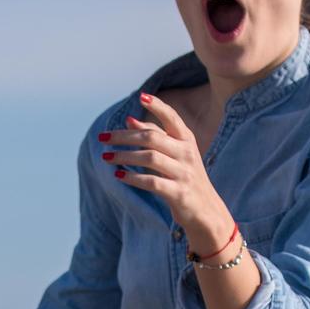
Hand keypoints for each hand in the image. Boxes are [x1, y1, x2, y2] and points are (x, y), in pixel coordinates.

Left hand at [104, 93, 235, 257]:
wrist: (206, 211)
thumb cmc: (185, 179)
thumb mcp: (174, 155)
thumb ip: (154, 136)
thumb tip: (129, 119)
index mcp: (187, 140)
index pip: (172, 118)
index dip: (157, 106)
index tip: (141, 97)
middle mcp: (187, 153)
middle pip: (152, 138)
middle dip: (124, 136)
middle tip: (103, 138)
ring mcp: (184, 173)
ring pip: (150, 158)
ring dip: (124, 157)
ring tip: (106, 157)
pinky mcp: (178, 193)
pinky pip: (152, 182)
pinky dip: (133, 178)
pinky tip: (118, 175)